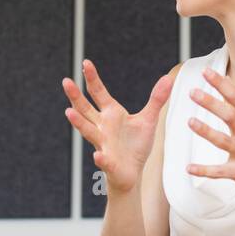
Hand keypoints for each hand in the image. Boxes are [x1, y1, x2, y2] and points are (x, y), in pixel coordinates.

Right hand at [62, 59, 174, 194]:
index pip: (98, 93)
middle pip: (85, 109)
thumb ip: (156, 100)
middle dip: (76, 96)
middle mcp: (102, 127)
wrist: (132, 173)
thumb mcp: (148, 120)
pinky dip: (101, 158)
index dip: (92, 78)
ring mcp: (103, 144)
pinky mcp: (109, 162)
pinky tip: (98, 155)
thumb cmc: (135, 145)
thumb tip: (168, 78)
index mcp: (111, 114)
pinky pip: (103, 160)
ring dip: (79, 123)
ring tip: (68, 112)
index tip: (86, 63)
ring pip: (88, 131)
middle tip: (66, 81)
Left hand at [186, 66, 234, 208]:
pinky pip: (220, 172)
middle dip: (211, 103)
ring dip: (206, 132)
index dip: (221, 84)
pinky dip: (204, 170)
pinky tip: (190, 168)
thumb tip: (227, 83)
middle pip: (230, 115)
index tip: (206, 72)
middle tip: (194, 93)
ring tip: (190, 122)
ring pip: (224, 141)